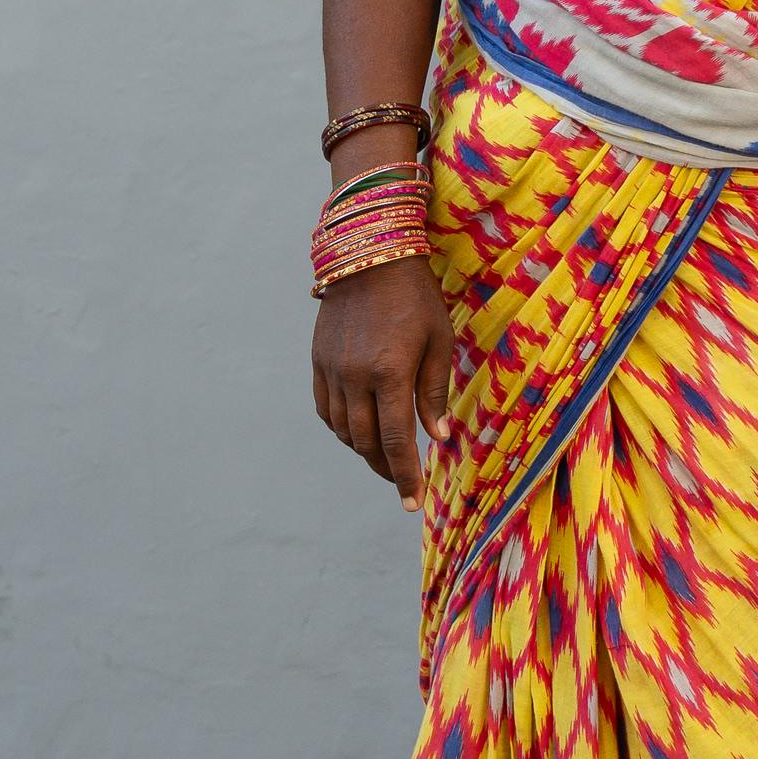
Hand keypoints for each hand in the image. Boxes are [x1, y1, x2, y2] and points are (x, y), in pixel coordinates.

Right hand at [313, 257, 454, 504]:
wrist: (369, 254)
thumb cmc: (415, 297)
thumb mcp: (439, 341)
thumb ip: (435, 392)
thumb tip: (437, 437)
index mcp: (390, 373)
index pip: (396, 441)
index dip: (405, 476)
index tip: (414, 504)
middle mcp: (354, 377)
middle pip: (366, 443)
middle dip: (385, 468)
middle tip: (403, 481)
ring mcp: (331, 370)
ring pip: (343, 430)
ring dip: (364, 449)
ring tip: (385, 455)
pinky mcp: (318, 361)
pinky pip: (326, 409)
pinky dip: (342, 427)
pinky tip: (359, 430)